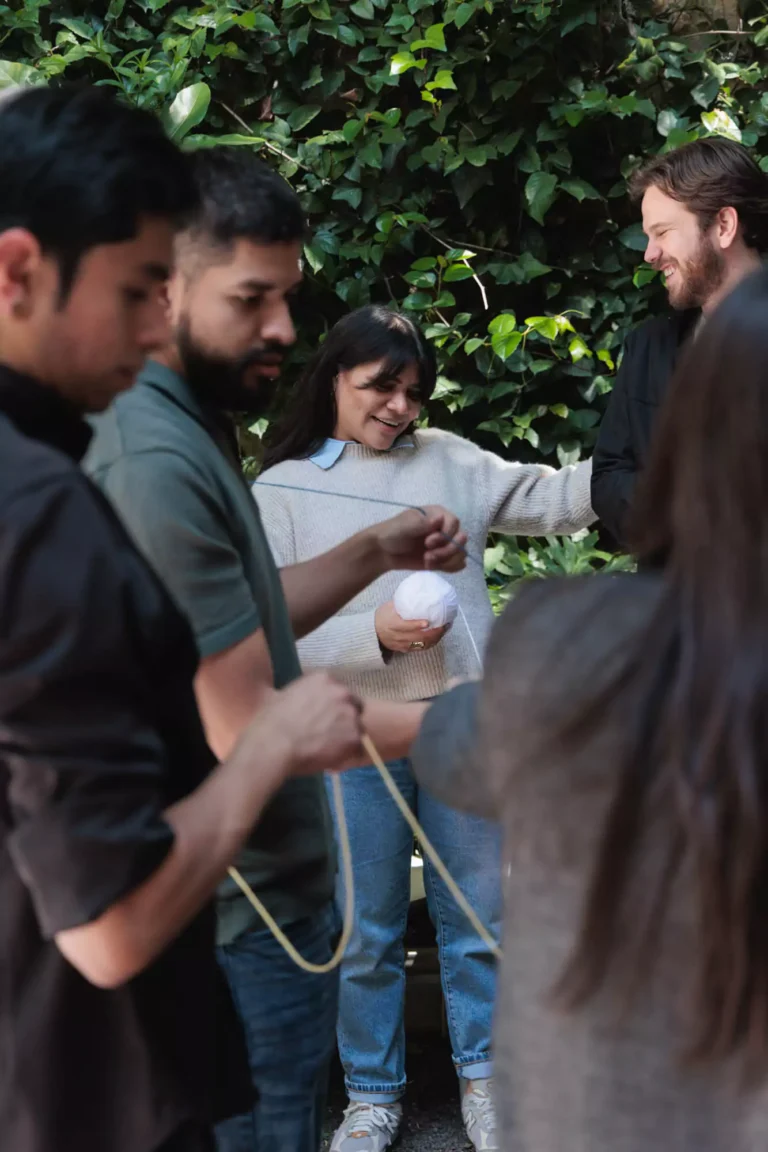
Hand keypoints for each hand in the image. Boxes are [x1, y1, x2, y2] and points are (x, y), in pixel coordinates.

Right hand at [241, 672, 363, 776]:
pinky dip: (346, 755)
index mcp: (324, 679)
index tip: (326, 718)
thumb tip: (308, 707)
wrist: (273, 744)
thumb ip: (305, 697)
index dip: (334, 707)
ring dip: (347, 738)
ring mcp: (350, 714)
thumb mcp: (285, 696)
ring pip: (357, 728)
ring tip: (329, 751)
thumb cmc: (270, 722)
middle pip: (354, 707)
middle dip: (345, 719)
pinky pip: (357, 748)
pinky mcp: (354, 737)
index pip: (339, 691)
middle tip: (331, 734)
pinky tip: (331, 760)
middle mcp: (342, 693)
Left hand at [371, 506, 466, 573]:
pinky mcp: (444, 558)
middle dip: (447, 551)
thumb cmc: (393, 532)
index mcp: (438, 514)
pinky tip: (432, 566)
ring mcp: (446, 544)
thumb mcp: (405, 525)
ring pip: (461, 553)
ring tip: (427, 562)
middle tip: (428, 556)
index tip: (427, 543)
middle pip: (461, 539)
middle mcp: (446, 528)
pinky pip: (457, 564)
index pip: (454, 523)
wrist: (384, 551)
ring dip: (446, 561)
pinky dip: (448, 568)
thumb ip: (423, 523)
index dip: (445, 535)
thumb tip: (441, 518)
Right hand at [375, 600, 447, 653]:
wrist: (372, 633)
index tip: (428, 622)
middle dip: (434, 632)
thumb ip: (402, 602)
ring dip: (435, 638)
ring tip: (444, 630)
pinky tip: (437, 637)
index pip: (405, 626)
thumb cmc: (381, 617)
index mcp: (392, 625)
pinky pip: (420, 648)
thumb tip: (418, 592)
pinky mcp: (405, 649)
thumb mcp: (388, 607)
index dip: (417, 625)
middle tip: (445, 624)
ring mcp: (402, 645)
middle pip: (418, 637)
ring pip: (421, 644)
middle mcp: (398, 637)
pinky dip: (430, 643)